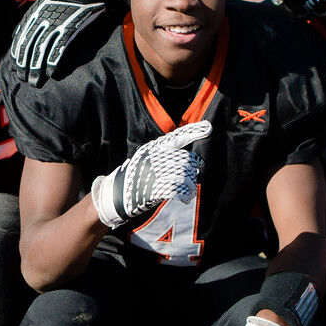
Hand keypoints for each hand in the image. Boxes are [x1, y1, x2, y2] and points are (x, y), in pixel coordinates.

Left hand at [8, 0, 116, 86]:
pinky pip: (58, 47)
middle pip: (28, 44)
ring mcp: (56, 22)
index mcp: (36, 10)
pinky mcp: (70, 27)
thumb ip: (34, 15)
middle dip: (24, 64)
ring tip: (35, 81)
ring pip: (41, 48)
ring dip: (36, 67)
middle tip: (23, 78)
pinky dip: (52, 61)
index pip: (21, 35)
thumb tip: (18, 32)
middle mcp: (43, 16)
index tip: (16, 66)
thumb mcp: (47, 0)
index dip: (17, 53)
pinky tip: (50, 73)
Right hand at [90, 121, 210, 227]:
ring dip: (190, 183)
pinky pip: (179, 189)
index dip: (193, 132)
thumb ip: (163, 153)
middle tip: (193, 173)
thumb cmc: (134, 177)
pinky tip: (184, 197)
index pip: (177, 137)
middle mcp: (156, 158)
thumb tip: (185, 155)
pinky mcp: (155, 188)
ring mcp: (156, 173)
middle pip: (186, 160)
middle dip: (193, 168)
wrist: (116, 194)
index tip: (208, 128)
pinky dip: (185, 194)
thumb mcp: (145, 158)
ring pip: (185, 175)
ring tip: (187, 189)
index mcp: (154, 148)